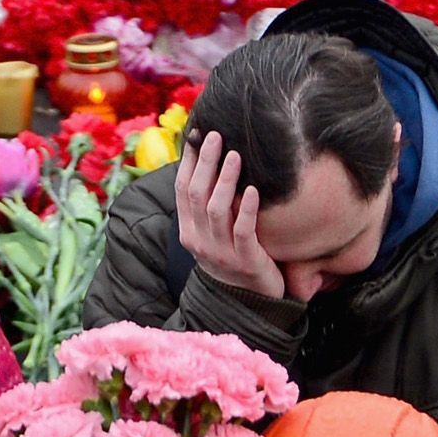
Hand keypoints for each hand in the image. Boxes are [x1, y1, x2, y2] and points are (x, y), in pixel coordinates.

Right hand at [176, 131, 285, 301]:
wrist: (249, 301)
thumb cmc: (233, 258)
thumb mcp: (212, 234)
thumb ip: (208, 207)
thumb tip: (210, 165)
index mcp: (189, 232)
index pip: (182, 191)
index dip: (189, 162)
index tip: (198, 135)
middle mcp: (200, 241)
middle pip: (197, 194)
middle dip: (206, 163)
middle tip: (217, 136)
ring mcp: (221, 252)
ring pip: (217, 210)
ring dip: (226, 180)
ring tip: (236, 155)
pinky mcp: (245, 261)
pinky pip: (243, 230)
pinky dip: (248, 208)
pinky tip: (254, 189)